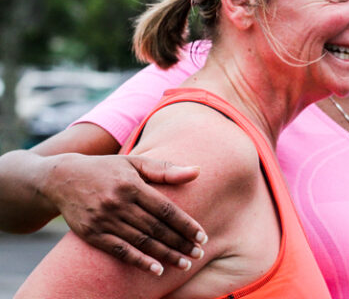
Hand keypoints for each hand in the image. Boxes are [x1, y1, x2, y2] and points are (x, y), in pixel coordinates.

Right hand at [43, 153, 206, 275]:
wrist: (62, 178)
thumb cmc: (107, 169)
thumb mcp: (135, 163)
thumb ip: (166, 169)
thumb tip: (198, 171)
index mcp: (132, 185)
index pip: (166, 209)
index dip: (185, 225)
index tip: (202, 237)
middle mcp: (118, 203)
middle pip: (156, 228)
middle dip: (179, 243)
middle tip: (198, 254)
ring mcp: (104, 220)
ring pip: (141, 241)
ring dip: (164, 255)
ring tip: (184, 264)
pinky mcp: (92, 234)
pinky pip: (119, 250)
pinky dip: (138, 261)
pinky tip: (156, 270)